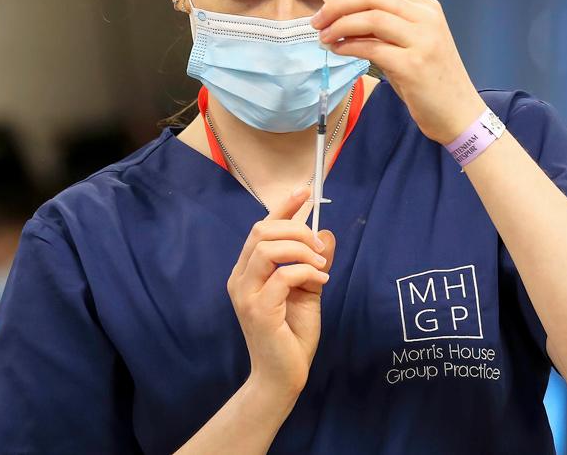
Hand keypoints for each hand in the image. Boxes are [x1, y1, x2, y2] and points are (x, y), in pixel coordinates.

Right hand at [227, 187, 336, 397]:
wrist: (282, 376)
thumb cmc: (291, 336)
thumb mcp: (308, 290)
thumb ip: (313, 263)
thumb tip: (326, 232)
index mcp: (247, 271)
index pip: (261, 228)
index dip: (283, 206)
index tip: (306, 190)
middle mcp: (240, 279)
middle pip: (261, 231)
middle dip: (296, 228)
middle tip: (319, 245)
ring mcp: (245, 294)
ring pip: (267, 247)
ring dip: (300, 248)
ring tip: (320, 263)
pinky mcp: (258, 310)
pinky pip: (283, 275)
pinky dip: (306, 271)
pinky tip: (321, 280)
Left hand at [310, 0, 486, 144]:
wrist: (459, 113)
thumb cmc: (431, 80)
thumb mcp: (412, 43)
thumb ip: (385, 26)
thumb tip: (343, 17)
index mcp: (427, 7)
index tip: (329, 2)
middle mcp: (427, 18)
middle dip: (337, 5)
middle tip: (317, 20)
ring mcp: (423, 41)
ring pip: (370, 17)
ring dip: (339, 25)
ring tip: (324, 37)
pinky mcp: (414, 66)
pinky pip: (372, 47)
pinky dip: (348, 46)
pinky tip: (337, 51)